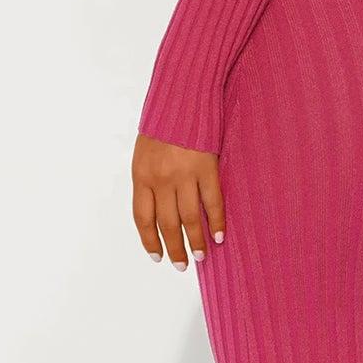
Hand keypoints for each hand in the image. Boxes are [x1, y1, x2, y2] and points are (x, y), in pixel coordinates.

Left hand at [131, 133, 224, 269]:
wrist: (183, 98)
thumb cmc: (164, 123)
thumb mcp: (145, 151)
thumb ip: (149, 178)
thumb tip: (158, 205)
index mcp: (141, 176)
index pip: (143, 218)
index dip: (150, 240)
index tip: (157, 256)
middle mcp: (161, 180)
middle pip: (167, 224)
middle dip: (174, 248)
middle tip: (182, 265)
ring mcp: (184, 175)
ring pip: (189, 219)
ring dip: (196, 241)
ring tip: (202, 256)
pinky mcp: (206, 169)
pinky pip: (212, 202)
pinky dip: (217, 222)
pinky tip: (220, 235)